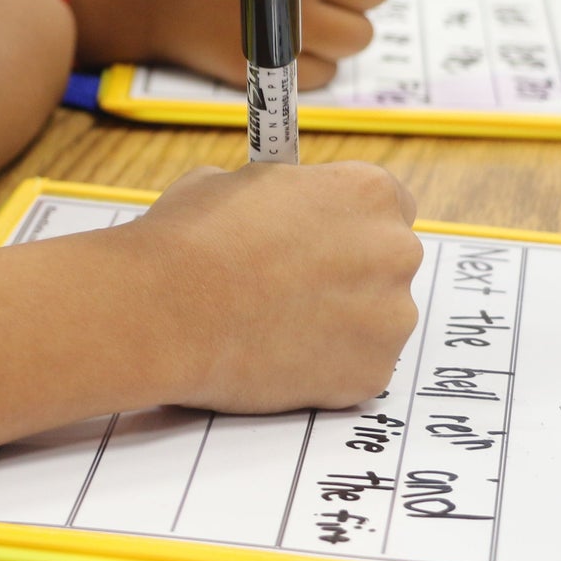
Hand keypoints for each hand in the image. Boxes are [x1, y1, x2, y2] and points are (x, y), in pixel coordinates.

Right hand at [127, 161, 422, 412]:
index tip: (328, 236)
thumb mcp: (234, 184)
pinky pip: (358, 367)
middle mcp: (393, 251)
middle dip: (351, 272)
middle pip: (388, 262)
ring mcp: (388, 319)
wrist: (167, 313)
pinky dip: (328, 366)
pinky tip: (280, 357)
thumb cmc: (192, 241)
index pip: (390, 203)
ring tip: (280, 326)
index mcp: (366, 191)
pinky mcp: (369, 376)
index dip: (352, 221)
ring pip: (377, 319)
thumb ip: (280, 194)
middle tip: (298, 285)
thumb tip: (277, 207)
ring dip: (343, 321)